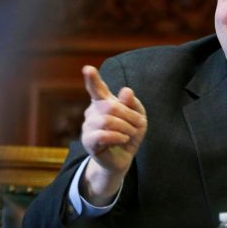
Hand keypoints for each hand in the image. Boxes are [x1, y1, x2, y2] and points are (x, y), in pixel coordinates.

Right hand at [80, 65, 146, 204]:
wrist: (123, 158)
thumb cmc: (129, 134)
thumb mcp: (138, 118)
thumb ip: (133, 104)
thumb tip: (125, 90)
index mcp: (104, 102)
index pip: (97, 89)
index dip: (92, 79)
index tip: (88, 69)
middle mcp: (93, 112)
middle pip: (110, 106)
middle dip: (129, 115)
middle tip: (138, 124)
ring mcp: (88, 126)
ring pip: (107, 120)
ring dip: (125, 128)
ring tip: (129, 134)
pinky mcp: (88, 141)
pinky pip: (102, 134)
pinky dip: (118, 136)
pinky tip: (123, 139)